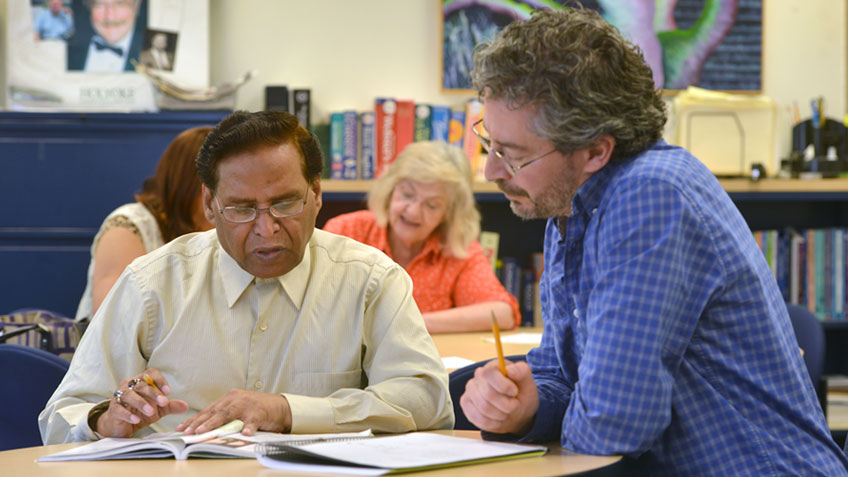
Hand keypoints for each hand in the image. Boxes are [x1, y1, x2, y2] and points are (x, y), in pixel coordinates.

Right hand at [95, 369, 188, 437]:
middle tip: (163, 402)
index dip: (159, 380)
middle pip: (141, 385)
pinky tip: (136, 419)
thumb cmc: (140, 412)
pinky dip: (128, 414)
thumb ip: (170, 406)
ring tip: (151, 411)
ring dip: (140, 403)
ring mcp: (119, 397)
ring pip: (129, 395)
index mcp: (141, 382)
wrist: (121, 426)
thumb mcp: (158, 410)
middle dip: (153, 393)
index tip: (168, 392)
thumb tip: (185, 406)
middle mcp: (129, 385)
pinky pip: (118, 409)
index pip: (150, 374)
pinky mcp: (112, 409)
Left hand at [176, 390, 291, 435]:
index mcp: (228, 398)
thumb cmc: (256, 410)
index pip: (207, 410)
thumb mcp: (238, 409)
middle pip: (214, 412)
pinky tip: (245, 433)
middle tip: (187, 433)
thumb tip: (203, 428)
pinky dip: (248, 427)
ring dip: (214, 424)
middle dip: (198, 423)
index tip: (181, 429)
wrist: (280, 406)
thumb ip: (224, 416)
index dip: (193, 420)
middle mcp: (235, 399)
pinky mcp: (259, 412)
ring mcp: (247, 405)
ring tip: (203, 432)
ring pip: (228, 415)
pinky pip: (253, 421)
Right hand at [459, 359, 538, 434]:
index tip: (514, 392)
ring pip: (484, 408)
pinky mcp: (466, 404)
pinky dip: (493, 423)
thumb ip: (522, 371)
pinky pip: (478, 418)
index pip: (489, 373)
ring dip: (501, 414)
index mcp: (493, 366)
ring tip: (507, 412)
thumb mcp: (528, 382)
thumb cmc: (521, 393)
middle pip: (488, 394)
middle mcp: (478, 376)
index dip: (503, 386)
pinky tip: (499, 419)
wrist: (515, 410)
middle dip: (506, 405)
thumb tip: (510, 370)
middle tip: (514, 405)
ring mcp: (470, 390)